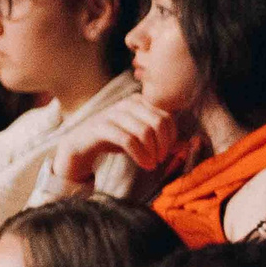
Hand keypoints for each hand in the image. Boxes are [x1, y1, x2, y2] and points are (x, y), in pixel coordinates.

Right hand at [50, 96, 187, 185]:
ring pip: (145, 131)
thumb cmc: (113, 140)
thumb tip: (186, 145)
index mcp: (139, 102)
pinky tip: (144, 164)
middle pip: (159, 122)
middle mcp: (127, 103)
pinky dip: (140, 155)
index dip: (172, 138)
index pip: (167, 117)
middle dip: (164, 145)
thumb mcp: (140, 138)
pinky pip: (128, 140)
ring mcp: (112, 113)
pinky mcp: (101, 127)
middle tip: (160, 160)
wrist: (79, 146)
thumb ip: (161, 139)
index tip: (166, 153)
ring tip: (151, 164)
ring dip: (153, 152)